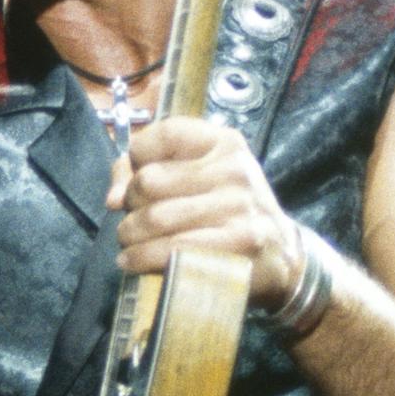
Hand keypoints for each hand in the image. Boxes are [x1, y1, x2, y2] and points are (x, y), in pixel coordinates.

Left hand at [108, 116, 305, 308]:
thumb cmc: (227, 212)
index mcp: (224, 143)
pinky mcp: (238, 243)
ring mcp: (239, 206)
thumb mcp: (199, 178)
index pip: (165, 134)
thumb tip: (113, 197)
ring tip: (128, 245)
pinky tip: (133, 261)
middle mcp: (234, 169)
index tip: (134, 182)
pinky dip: (141, 258)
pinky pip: (171, 248)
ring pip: (154, 218)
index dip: (136, 158)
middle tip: (130, 222)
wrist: (281, 256)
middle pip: (149, 180)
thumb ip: (150, 171)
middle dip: (129, 205)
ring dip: (129, 236)